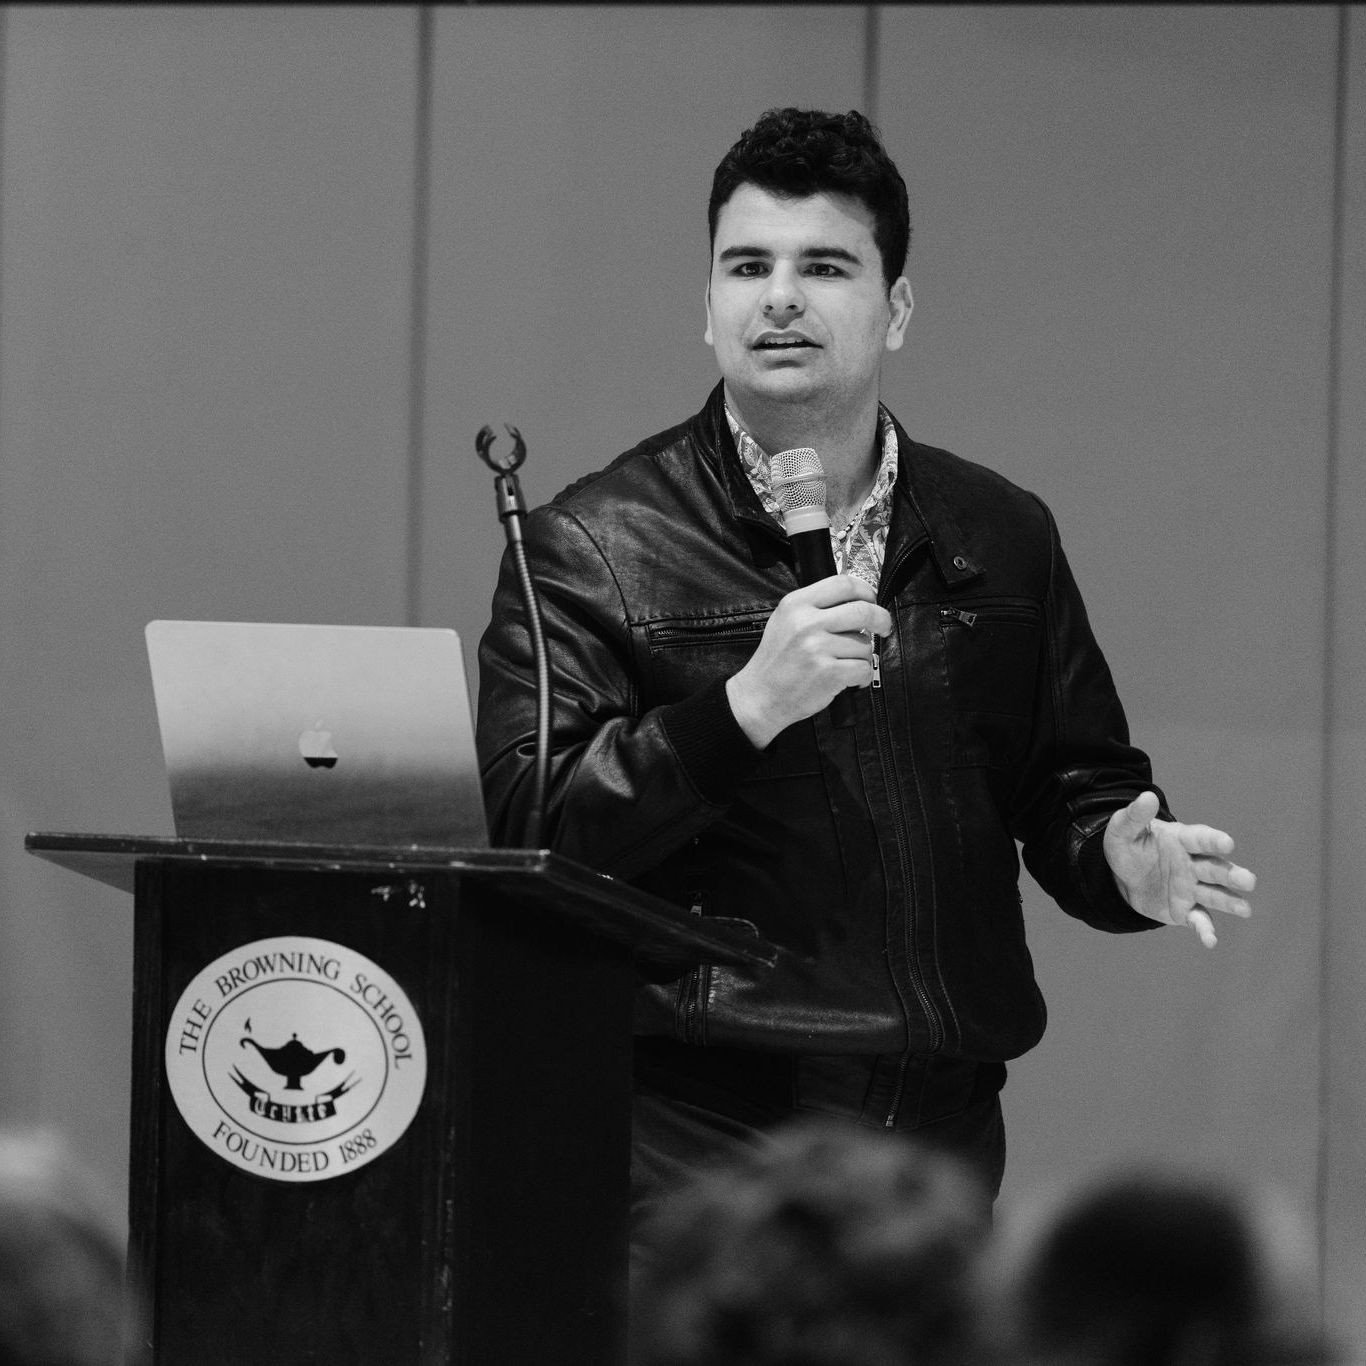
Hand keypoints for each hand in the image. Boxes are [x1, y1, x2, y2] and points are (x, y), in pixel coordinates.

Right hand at [726, 575, 892, 749]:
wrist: (759, 697)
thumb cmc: (776, 662)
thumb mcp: (785, 621)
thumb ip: (815, 607)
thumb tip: (856, 600)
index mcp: (796, 604)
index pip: (844, 584)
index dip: (866, 591)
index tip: (872, 601)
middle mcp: (807, 622)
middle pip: (863, 610)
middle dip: (881, 619)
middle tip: (883, 626)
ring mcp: (817, 647)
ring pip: (864, 644)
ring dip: (862, 656)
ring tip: (845, 663)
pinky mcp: (828, 672)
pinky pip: (863, 668)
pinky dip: (862, 676)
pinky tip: (850, 679)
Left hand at [1103, 791, 1255, 947]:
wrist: (1122, 877)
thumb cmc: (1128, 848)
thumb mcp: (1123, 831)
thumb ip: (1135, 816)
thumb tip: (1147, 797)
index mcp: (1181, 840)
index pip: (1200, 839)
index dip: (1213, 841)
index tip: (1227, 843)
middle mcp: (1193, 864)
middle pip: (1215, 869)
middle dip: (1231, 874)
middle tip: (1248, 880)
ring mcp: (1192, 888)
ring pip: (1215, 895)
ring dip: (1230, 902)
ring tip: (1245, 909)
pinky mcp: (1186, 910)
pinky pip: (1199, 920)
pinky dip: (1205, 930)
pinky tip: (1210, 941)